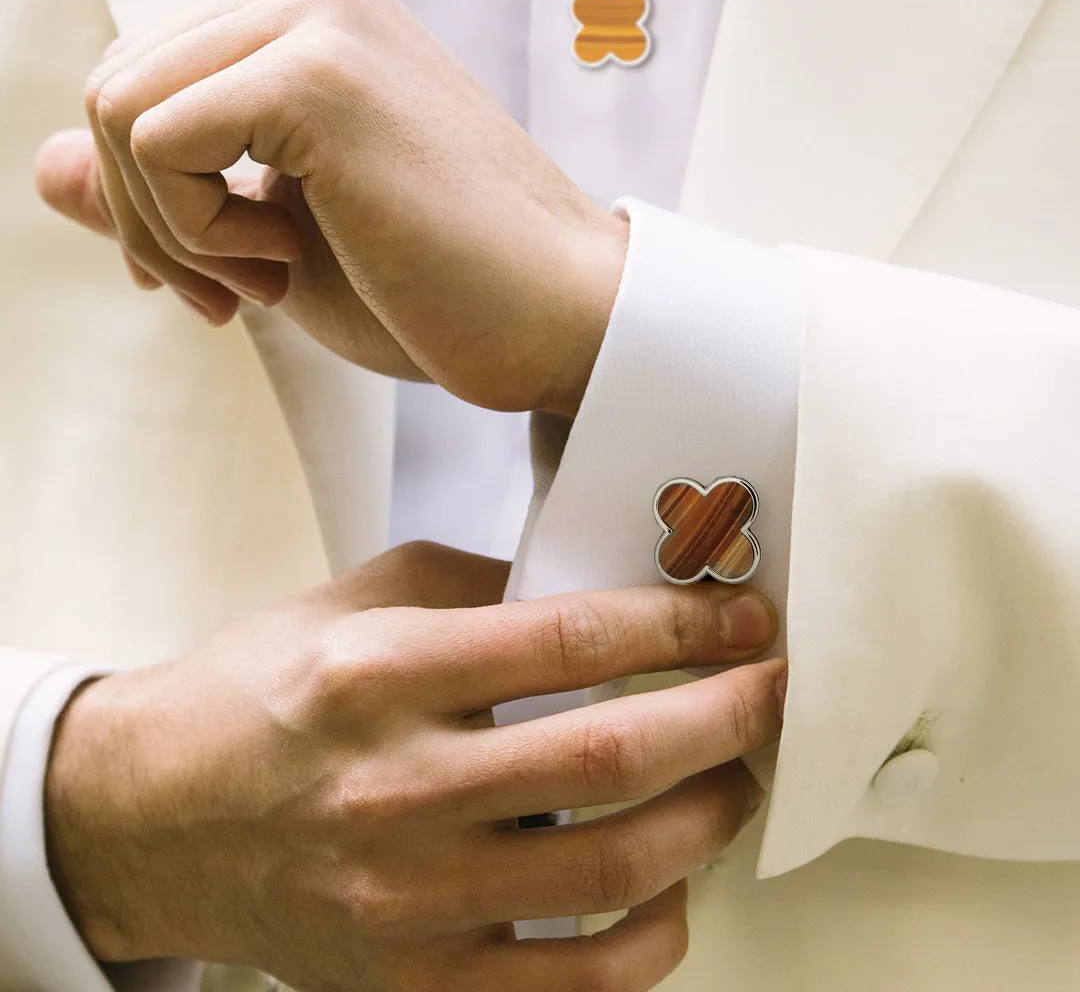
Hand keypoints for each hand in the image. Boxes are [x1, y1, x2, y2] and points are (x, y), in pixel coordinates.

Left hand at [35, 0, 628, 415]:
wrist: (555, 322)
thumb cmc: (439, 290)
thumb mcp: (273, 242)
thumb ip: (161, 192)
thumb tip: (45, 167)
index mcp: (308, 13)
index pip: (143, 83)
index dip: (150, 200)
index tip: (215, 280)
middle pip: (111, 88)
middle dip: (149, 221)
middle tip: (236, 294)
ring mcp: (315, 16)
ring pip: (118, 112)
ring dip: (173, 231)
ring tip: (275, 277)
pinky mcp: (318, 73)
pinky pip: (158, 142)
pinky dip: (196, 231)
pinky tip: (286, 260)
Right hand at [46, 542, 783, 991]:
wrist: (157, 816)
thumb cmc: (264, 693)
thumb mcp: (358, 602)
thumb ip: (479, 587)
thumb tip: (601, 592)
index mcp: (380, 675)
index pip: (571, 640)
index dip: (680, 623)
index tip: (740, 617)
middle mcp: (397, 790)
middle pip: (614, 752)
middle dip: (728, 712)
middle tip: (770, 687)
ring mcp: (410, 900)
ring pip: (615, 867)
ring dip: (710, 814)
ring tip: (734, 775)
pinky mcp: (419, 981)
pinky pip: (578, 982)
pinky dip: (654, 933)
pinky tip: (669, 883)